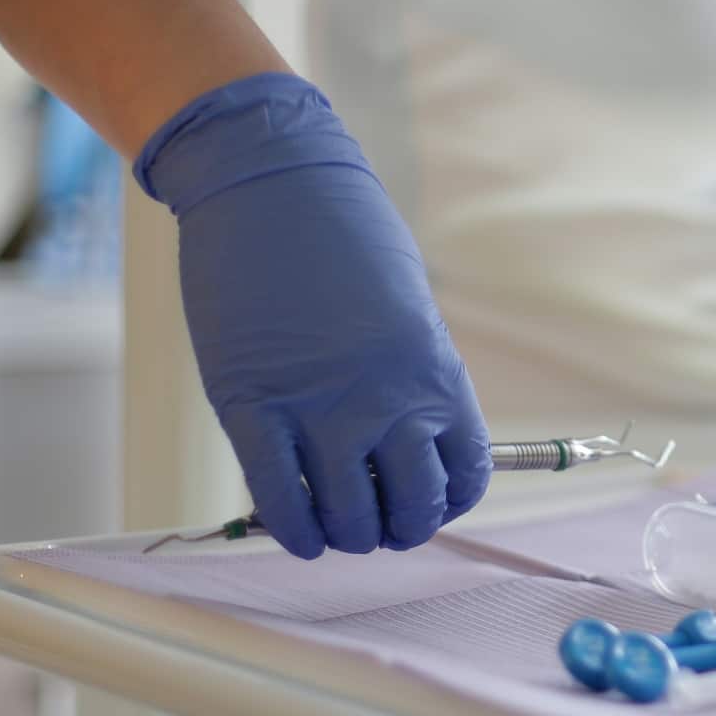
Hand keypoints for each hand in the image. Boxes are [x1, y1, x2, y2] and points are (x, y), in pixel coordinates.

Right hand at [135, 72, 491, 556]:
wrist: (269, 180)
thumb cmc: (342, 232)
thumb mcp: (406, 307)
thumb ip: (411, 376)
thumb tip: (406, 441)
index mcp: (436, 373)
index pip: (465, 475)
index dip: (447, 502)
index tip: (427, 500)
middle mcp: (388, 401)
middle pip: (409, 508)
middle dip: (397, 527)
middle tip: (378, 521)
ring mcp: (317, 407)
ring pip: (345, 516)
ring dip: (347, 533)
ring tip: (339, 527)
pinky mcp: (250, 405)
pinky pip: (279, 498)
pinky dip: (293, 530)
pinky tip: (301, 535)